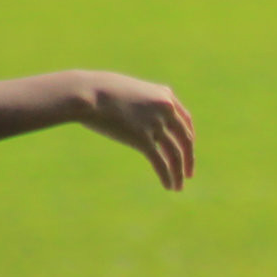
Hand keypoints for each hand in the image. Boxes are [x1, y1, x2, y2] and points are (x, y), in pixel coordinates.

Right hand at [78, 72, 195, 190]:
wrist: (86, 92)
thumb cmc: (99, 89)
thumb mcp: (128, 91)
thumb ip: (140, 103)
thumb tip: (138, 116)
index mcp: (165, 95)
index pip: (185, 120)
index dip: (189, 138)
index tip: (188, 151)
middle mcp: (166, 109)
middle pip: (185, 139)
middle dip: (189, 158)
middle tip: (189, 174)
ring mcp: (155, 123)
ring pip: (175, 154)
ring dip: (178, 173)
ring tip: (178, 187)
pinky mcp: (142, 138)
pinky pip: (160, 162)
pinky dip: (166, 176)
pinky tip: (168, 186)